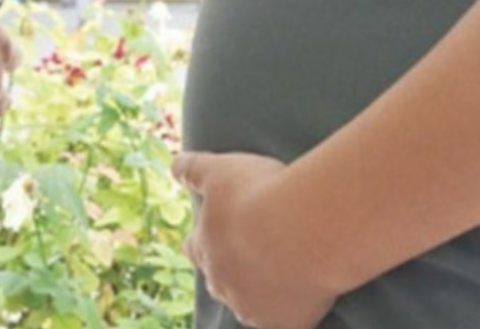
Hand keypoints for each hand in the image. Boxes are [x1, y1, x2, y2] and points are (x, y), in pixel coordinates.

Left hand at [173, 153, 336, 328]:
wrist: (307, 229)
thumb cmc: (262, 196)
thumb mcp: (220, 170)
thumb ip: (193, 169)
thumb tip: (172, 166)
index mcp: (206, 248)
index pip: (195, 248)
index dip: (205, 241)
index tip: (216, 234)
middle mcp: (224, 283)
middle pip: (220, 281)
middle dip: (231, 269)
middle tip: (252, 253)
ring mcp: (254, 307)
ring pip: (250, 305)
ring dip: (260, 292)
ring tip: (281, 274)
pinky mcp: (286, 322)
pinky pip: (285, 321)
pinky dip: (292, 310)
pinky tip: (304, 295)